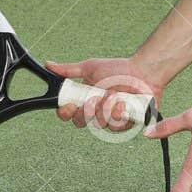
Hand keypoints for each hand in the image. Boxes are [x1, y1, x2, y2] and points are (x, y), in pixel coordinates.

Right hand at [46, 58, 163, 130]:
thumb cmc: (118, 69)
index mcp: (85, 101)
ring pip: (99, 125)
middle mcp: (96, 112)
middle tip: (93, 99)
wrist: (143, 71)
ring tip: (113, 94)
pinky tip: (122, 103)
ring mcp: (111, 119)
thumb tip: (48, 64)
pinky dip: (118, 114)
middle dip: (85, 111)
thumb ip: (69, 70)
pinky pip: (116, 127)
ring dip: (104, 109)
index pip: (69, 114)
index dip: (65, 113)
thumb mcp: (90, 68)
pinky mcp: (126, 124)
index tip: (68, 105)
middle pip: (81, 123)